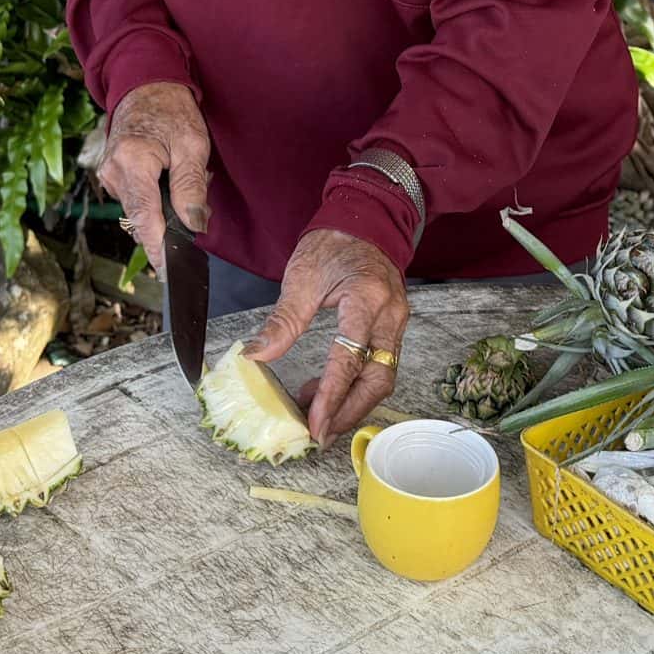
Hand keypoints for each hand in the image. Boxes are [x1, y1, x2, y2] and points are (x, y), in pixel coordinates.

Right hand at [96, 81, 209, 271]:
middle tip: (199, 207)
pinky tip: (169, 177)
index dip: (158, 249)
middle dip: (170, 223)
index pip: (144, 219)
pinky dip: (156, 197)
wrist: (146, 85)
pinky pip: (137, 199)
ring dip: (165, 207)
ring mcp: (109, 176)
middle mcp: (113, 173)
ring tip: (185, 178)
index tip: (169, 272)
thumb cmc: (172, 110)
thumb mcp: (192, 144)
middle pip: (141, 219)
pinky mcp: (113, 176)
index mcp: (131, 163)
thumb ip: (190, 185)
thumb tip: (193, 224)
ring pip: (141, 211)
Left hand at [245, 229, 408, 444]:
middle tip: (319, 434)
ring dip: (352, 403)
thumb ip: (283, 321)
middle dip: (349, 412)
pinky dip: (354, 385)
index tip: (315, 426)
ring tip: (316, 414)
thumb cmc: (333, 244)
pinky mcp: (394, 328)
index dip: (332, 398)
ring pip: (383, 378)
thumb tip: (256, 356)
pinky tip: (325, 389)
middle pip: (378, 380)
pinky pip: (380, 366)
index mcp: (366, 300)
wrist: (364, 220)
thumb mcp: (302, 277)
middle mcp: (390, 316)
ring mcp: (397, 323)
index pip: (350, 360)